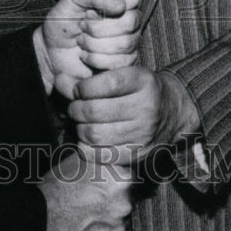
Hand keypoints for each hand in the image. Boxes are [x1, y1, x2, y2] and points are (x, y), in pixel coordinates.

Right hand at [38, 149, 131, 230]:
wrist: (39, 218)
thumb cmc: (57, 186)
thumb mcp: (81, 159)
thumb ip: (105, 159)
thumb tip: (115, 155)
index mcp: (123, 181)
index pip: (133, 180)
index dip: (120, 182)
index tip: (110, 185)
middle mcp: (126, 206)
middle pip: (129, 203)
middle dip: (116, 202)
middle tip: (94, 201)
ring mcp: (119, 230)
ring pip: (121, 224)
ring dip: (110, 221)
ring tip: (87, 217)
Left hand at [40, 0, 140, 98]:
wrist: (53, 51)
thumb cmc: (64, 21)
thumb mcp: (73, 0)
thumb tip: (120, 6)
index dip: (113, 3)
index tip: (91, 8)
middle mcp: (129, 18)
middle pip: (130, 22)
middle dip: (98, 27)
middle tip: (82, 25)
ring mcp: (130, 41)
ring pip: (125, 43)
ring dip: (94, 44)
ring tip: (81, 40)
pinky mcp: (125, 62)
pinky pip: (120, 62)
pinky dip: (96, 59)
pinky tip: (85, 54)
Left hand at [69, 66, 196, 164]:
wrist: (172, 112)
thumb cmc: (138, 90)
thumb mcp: (121, 75)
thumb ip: (89, 78)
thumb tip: (59, 81)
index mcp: (143, 81)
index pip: (105, 84)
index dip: (83, 88)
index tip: (79, 90)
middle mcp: (146, 107)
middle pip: (95, 111)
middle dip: (76, 109)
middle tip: (74, 108)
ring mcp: (144, 133)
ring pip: (95, 134)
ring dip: (80, 129)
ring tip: (81, 123)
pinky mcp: (139, 154)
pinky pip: (103, 155)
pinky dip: (88, 148)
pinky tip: (88, 139)